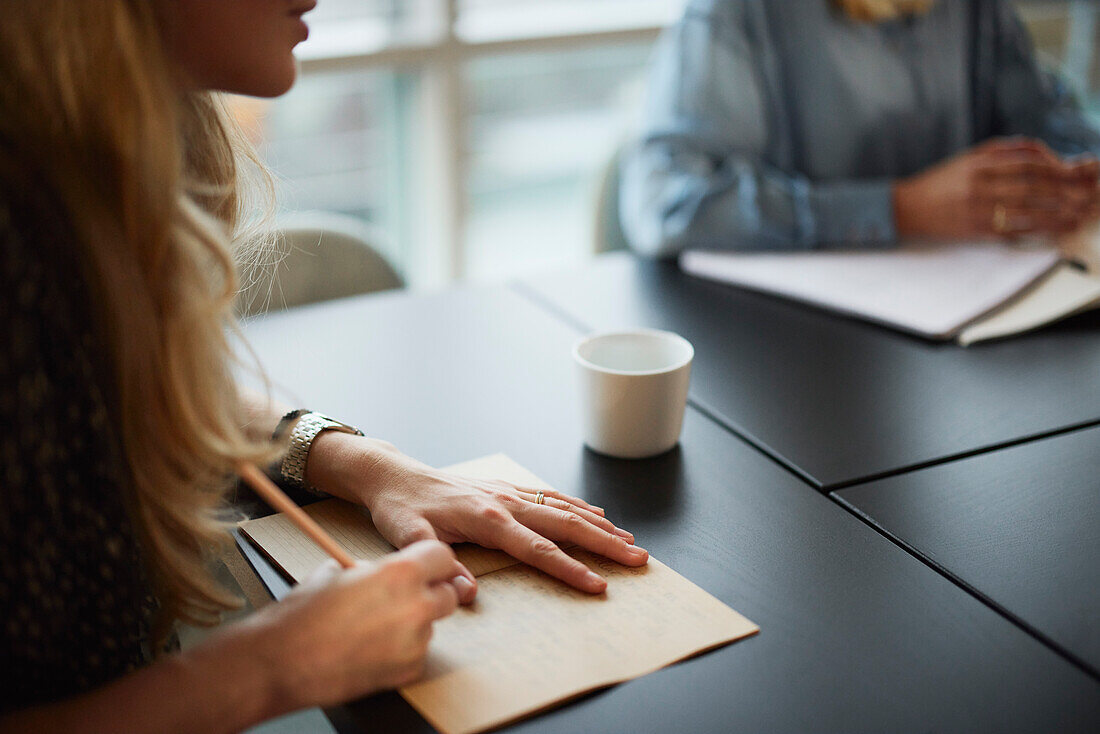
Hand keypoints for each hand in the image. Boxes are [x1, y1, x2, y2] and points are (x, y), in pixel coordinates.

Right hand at [235, 540, 458, 712]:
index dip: (433, 563)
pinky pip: (418, 654)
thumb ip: (369, 570)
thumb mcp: (337, 572)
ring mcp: (415, 642)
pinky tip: (372, 650)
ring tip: (374, 629)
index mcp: (400, 573)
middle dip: (430, 595)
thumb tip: (376, 572)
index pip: (443, 558)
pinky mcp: (408, 670)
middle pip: (447, 594)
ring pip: (431, 626)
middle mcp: (415, 606)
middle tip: (404, 599)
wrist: (282, 660)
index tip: (427, 569)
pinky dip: (402, 652)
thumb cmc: (303, 614)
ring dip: (413, 625)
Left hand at [306, 433, 648, 598]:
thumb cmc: (398, 507)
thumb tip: (467, 593)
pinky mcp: (506, 489)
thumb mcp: (406, 537)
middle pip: (565, 524)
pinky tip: (597, 514)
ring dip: (599, 525)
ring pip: (564, 508)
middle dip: (604, 544)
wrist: (392, 474)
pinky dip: (578, 506)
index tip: (599, 586)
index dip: (570, 569)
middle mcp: (505, 501)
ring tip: (630, 541)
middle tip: (638, 559)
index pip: (538, 548)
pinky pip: (551, 496)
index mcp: (486, 518)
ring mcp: (508, 492)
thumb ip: (436, 563)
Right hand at [893, 137, 1099, 240]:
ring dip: (1058, 212)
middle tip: (1088, 193)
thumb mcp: (968, 158)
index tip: (1077, 171)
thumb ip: (1002, 151)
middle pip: (1032, 185)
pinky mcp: (975, 230)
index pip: (1026, 162)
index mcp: (978, 163)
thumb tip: (1040, 151)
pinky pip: (1013, 229)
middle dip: (1065, 189)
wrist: (907, 207)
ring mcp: (977, 209)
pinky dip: (1037, 229)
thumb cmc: (940, 182)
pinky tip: (1055, 229)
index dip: (1056, 166)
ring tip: (1080, 213)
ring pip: (1027, 209)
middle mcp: (979, 185)